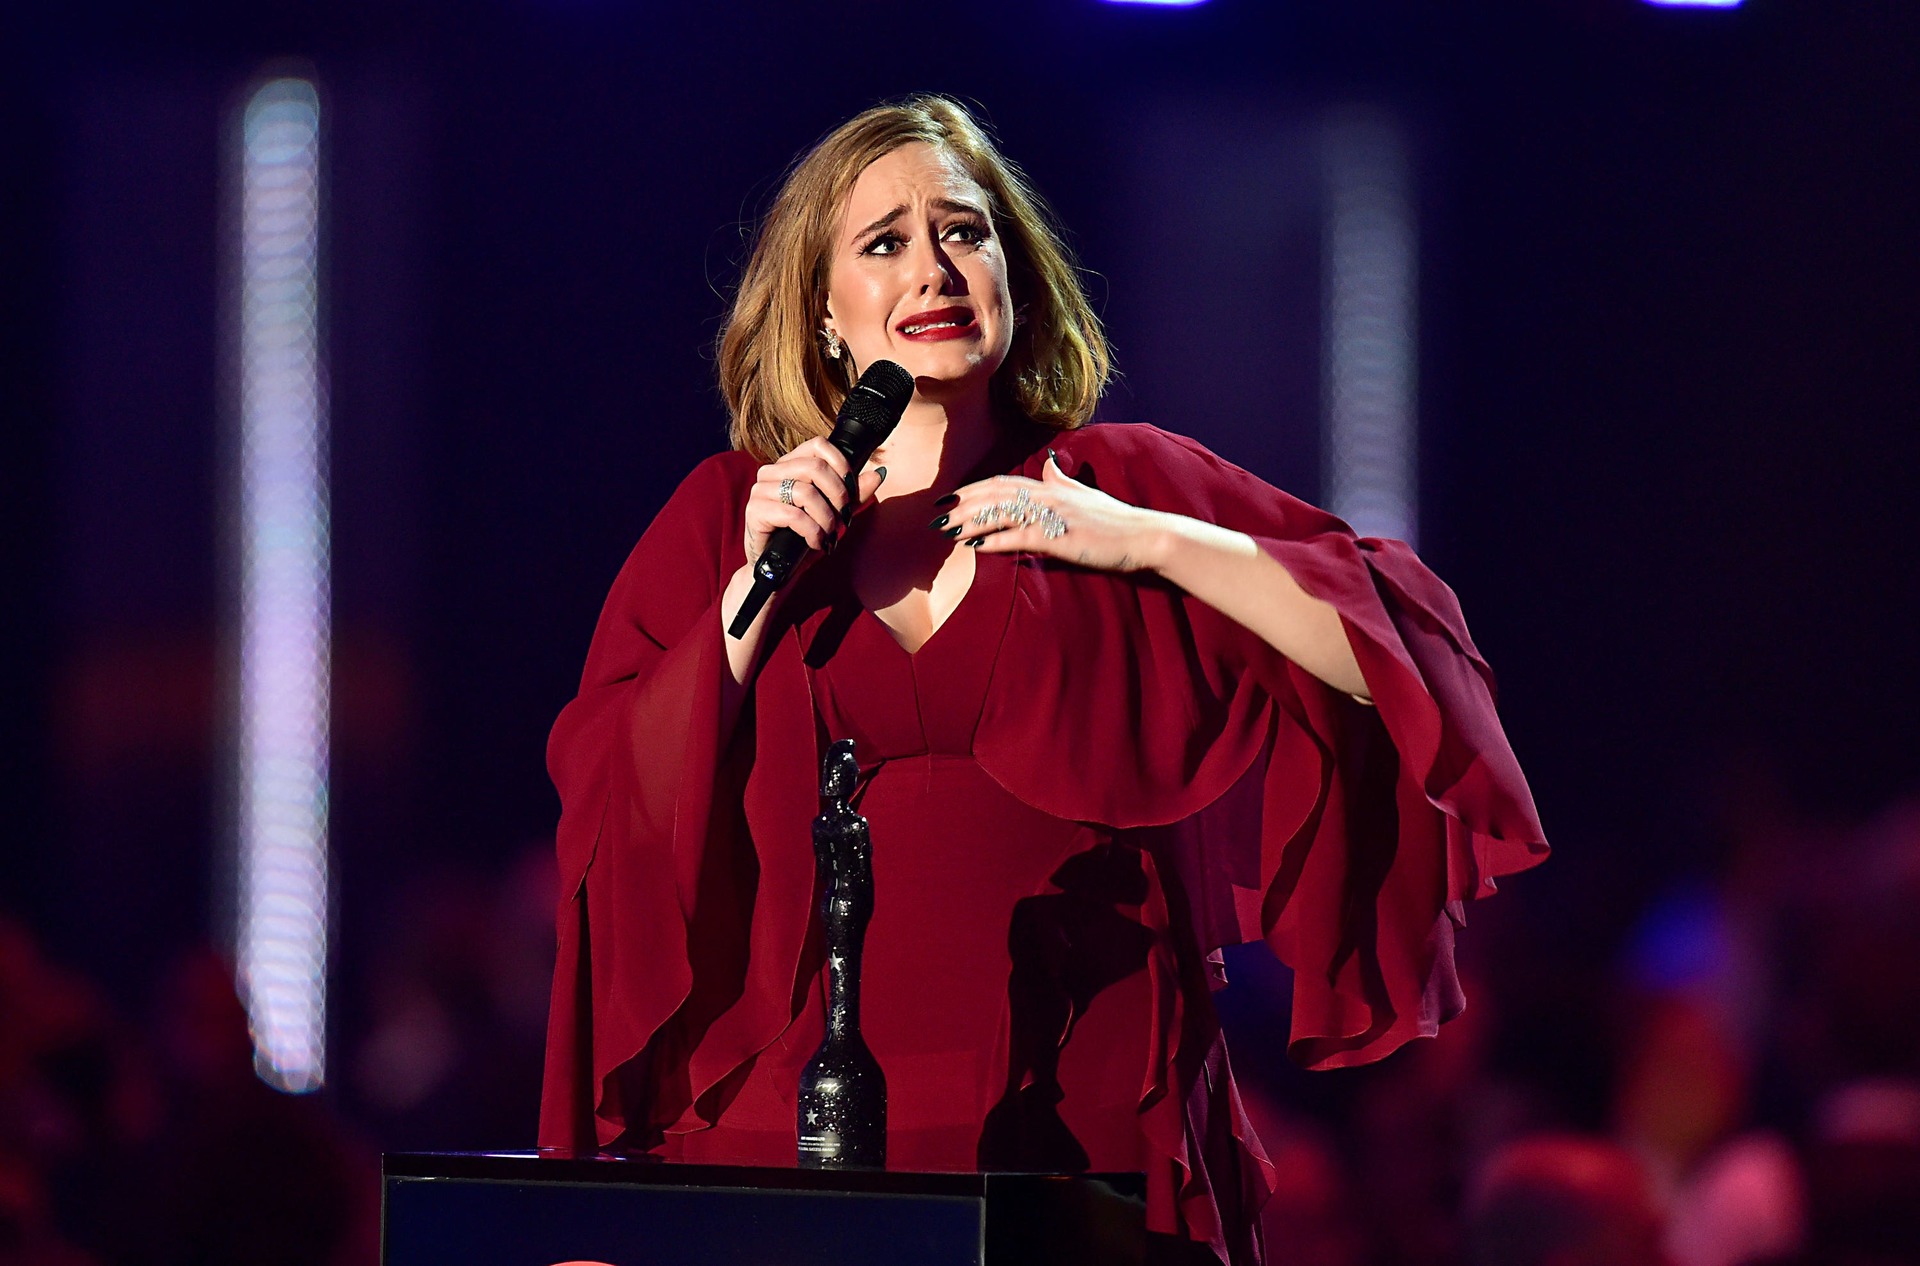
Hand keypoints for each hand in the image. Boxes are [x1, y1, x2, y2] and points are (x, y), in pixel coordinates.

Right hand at [745, 436, 887, 568]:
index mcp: (790, 465)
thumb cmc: (803, 538)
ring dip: (826, 518)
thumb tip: (878, 474)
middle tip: (843, 517)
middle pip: (815, 467)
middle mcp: (772, 472)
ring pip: (805, 492)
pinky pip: (792, 515)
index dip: (841, 465)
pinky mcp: (754, 511)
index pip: (818, 444)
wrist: (779, 569)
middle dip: (838, 495)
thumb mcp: (835, 513)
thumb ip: (855, 494)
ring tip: (830, 534)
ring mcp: (760, 490)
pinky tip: (815, 542)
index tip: (851, 490)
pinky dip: (812, 532)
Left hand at [936, 451, 1166, 572]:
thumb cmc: (1114, 520)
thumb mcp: (1084, 494)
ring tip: (947, 532)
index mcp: (1050, 486)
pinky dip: (996, 541)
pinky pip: (1021, 537)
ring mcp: (1054, 515)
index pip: (1002, 483)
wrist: (1144, 536)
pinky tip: (977, 547)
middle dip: (962, 505)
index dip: (972, 490)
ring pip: (1003, 513)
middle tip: (935, 516)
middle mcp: (1048, 496)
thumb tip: (1049, 462)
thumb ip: (1061, 480)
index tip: (948, 498)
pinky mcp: (1061, 538)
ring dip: (971, 522)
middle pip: (995, 495)